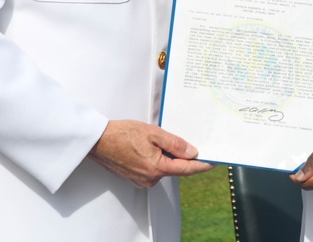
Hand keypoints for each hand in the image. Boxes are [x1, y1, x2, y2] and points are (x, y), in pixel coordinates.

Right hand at [88, 119, 212, 187]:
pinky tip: (150, 146)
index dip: (202, 164)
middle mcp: (150, 179)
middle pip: (175, 168)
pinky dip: (157, 159)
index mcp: (157, 168)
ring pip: (163, 168)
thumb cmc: (123, 134)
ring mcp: (142, 180)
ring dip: (167, 156)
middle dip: (181, 156)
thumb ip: (175, 144)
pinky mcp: (135, 178)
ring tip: (159, 139)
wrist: (99, 140)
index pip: (187, 169)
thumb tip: (192, 152)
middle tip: (186, 140)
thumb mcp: (153, 133)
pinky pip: (153, 169)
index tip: (214, 161)